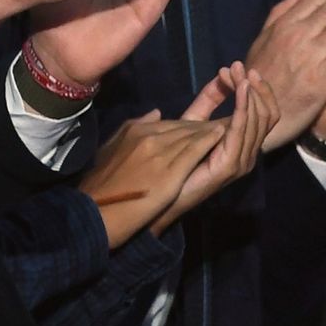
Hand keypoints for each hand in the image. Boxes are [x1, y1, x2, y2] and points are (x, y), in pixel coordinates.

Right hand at [78, 110, 224, 248]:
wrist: (97, 211)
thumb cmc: (101, 184)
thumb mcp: (112, 148)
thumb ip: (133, 128)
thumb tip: (156, 113)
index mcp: (135, 131)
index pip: (168, 122)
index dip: (188, 124)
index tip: (202, 125)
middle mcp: (149, 136)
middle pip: (183, 126)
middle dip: (202, 125)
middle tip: (221, 123)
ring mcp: (160, 153)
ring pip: (191, 135)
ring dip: (209, 130)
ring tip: (227, 125)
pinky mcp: (170, 172)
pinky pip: (194, 151)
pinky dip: (208, 141)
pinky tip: (221, 135)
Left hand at [156, 63, 280, 232]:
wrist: (158, 190)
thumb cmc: (173, 157)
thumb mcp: (193, 122)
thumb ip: (208, 101)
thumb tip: (223, 73)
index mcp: (242, 143)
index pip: (265, 113)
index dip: (257, 89)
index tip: (241, 67)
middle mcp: (247, 152)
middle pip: (265, 114)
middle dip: (254, 87)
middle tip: (240, 66)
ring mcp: (241, 160)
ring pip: (257, 121)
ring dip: (248, 93)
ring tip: (240, 74)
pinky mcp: (230, 165)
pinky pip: (241, 131)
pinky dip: (242, 108)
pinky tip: (239, 90)